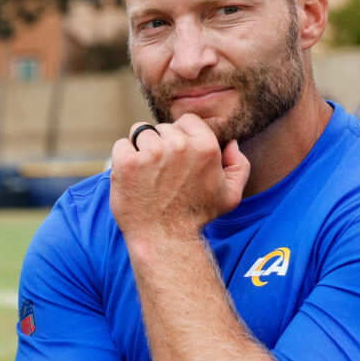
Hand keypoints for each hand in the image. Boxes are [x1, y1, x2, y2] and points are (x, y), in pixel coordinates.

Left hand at [109, 113, 249, 241]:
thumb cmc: (195, 217)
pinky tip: (132, 177)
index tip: (177, 157)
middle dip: (160, 145)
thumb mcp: (230, 195)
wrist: (163, 239)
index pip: (187, 121)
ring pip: (139, 133)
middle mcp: (179, 146)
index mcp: (205, 147)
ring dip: (141, 149)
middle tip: (162, 173)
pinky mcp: (127, 162)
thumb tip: (231, 142)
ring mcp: (151, 153)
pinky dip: (123, 158)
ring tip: (147, 175)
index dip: (181, 137)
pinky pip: (121, 146)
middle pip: (161, 127)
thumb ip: (238, 165)